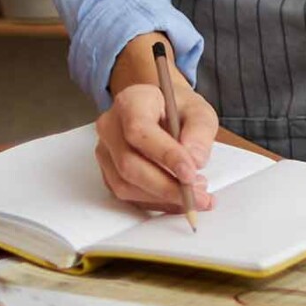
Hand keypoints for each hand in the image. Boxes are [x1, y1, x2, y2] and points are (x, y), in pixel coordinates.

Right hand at [96, 34, 218, 213]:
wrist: (160, 110)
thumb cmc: (177, 108)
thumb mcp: (198, 110)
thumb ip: (200, 132)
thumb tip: (195, 161)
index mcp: (130, 102)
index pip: (139, 131)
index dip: (165, 155)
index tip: (190, 173)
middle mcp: (110, 126)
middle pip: (128, 164)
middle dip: (166, 186)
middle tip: (198, 195)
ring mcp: (106, 151)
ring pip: (126, 185)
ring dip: (162, 197)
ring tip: (194, 195)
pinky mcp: (109, 172)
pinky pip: (128, 195)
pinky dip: (156, 202)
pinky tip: (179, 200)